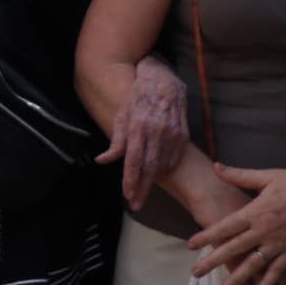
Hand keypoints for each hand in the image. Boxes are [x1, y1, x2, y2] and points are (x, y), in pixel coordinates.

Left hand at [98, 57, 190, 205]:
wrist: (162, 81)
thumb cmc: (137, 98)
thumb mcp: (121, 115)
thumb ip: (115, 141)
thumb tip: (102, 160)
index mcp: (138, 126)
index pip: (134, 159)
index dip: (131, 180)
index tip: (128, 195)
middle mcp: (156, 131)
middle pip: (149, 167)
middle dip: (143, 188)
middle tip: (136, 204)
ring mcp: (172, 133)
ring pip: (163, 165)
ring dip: (153, 181)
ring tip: (143, 191)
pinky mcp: (183, 134)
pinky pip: (175, 158)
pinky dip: (165, 168)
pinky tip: (158, 174)